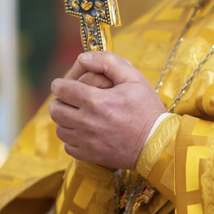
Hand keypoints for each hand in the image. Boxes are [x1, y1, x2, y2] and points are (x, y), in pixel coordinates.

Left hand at [50, 51, 167, 168]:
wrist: (157, 143)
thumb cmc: (147, 109)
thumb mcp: (134, 77)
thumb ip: (108, 62)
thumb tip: (83, 57)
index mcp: (96, 101)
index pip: (62, 89)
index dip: (60, 84)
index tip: (64, 84)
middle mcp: (87, 122)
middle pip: (56, 110)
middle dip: (59, 101)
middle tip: (68, 99)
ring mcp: (87, 141)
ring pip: (60, 129)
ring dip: (65, 120)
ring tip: (76, 115)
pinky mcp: (90, 156)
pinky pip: (68, 146)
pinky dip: (72, 138)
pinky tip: (84, 132)